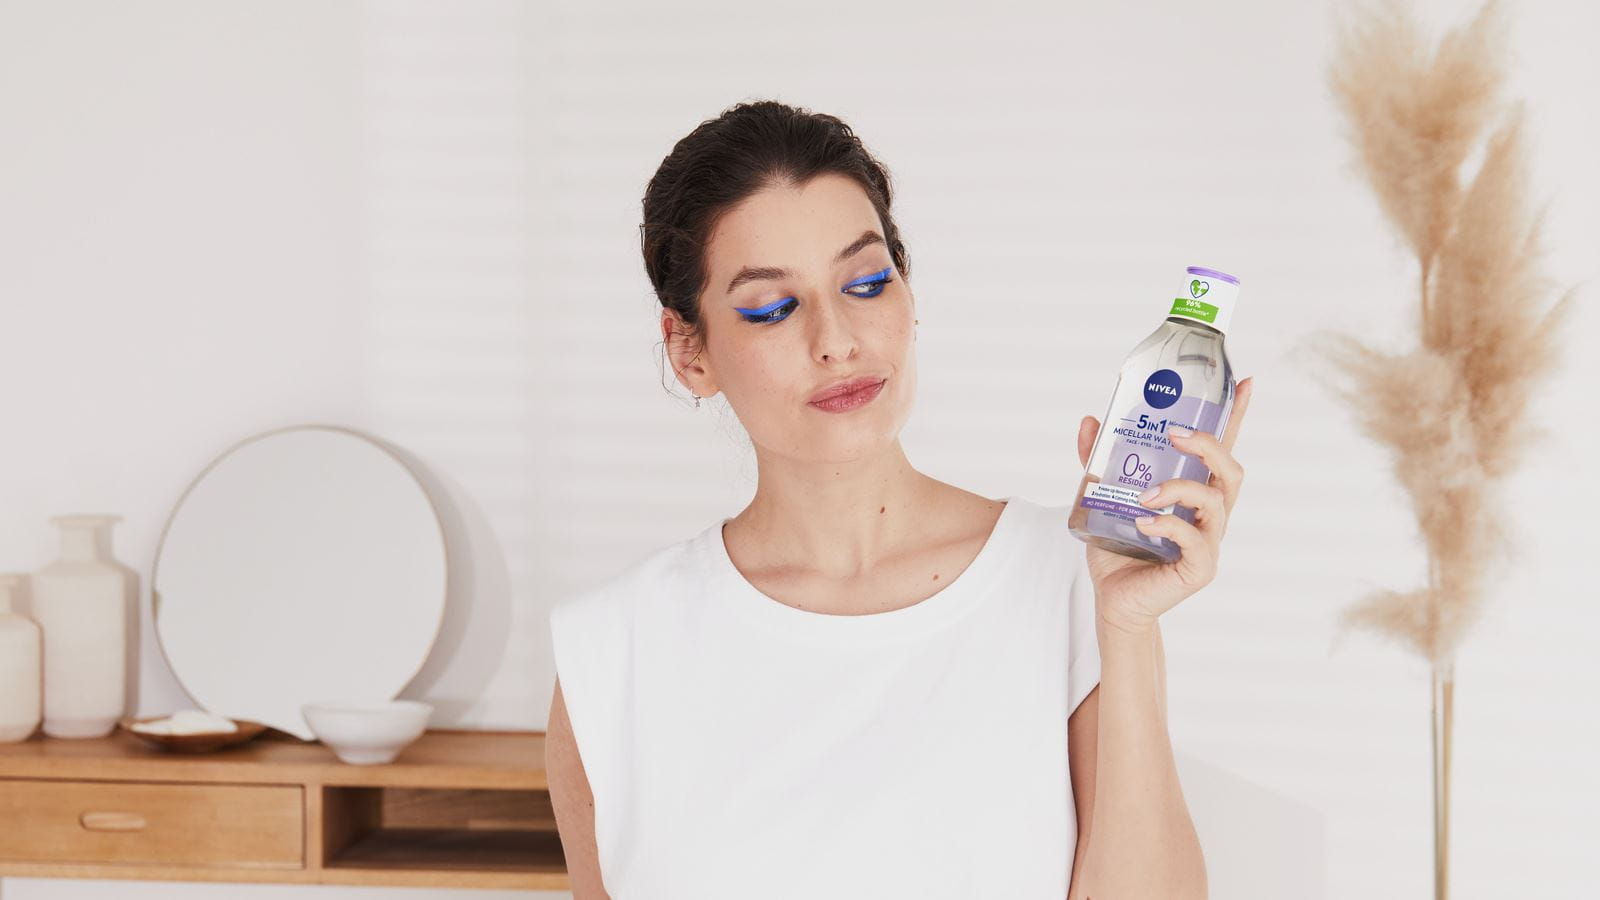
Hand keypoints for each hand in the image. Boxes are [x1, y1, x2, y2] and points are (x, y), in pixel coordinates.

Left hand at [1075, 376, 1253, 635]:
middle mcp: (1210, 516)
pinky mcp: (1200, 569)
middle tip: (1175, 435)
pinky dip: (1168, 525)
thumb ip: (1098, 462)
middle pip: (1232, 471)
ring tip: (1144, 494)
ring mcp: (1209, 543)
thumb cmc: (1116, 548)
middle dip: (1209, 446)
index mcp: (1194, 493)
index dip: (1236, 417)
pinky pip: (1195, 541)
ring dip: (1180, 489)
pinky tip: (1143, 522)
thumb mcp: (1103, 497)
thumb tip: (1090, 422)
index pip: (1223, 449)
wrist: (1112, 600)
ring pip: (1216, 503)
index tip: (1244, 383)